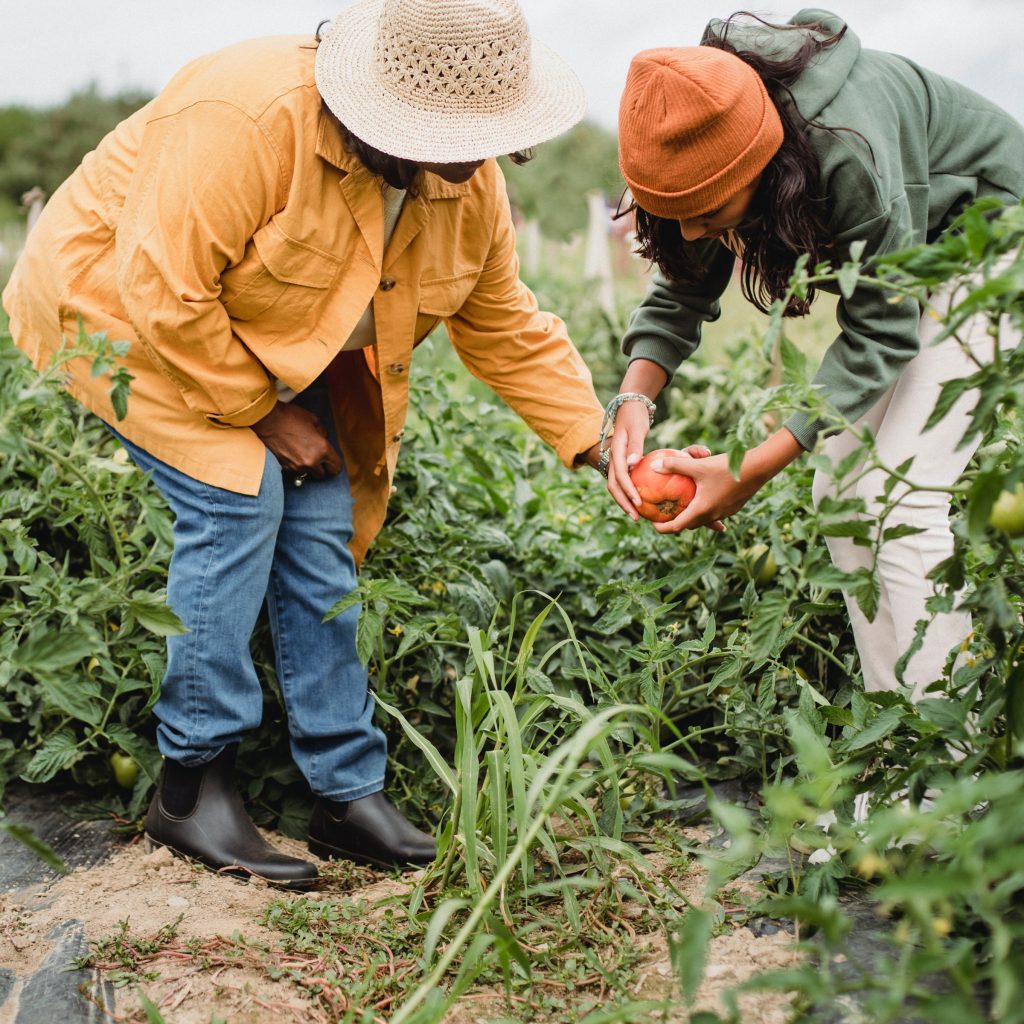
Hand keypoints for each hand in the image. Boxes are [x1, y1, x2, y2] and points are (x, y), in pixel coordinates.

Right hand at [251, 402, 342, 479]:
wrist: (267, 420)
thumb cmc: (291, 417)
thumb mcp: (313, 420)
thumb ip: (323, 433)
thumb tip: (324, 440)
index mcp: (322, 449)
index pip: (336, 468)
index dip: (335, 464)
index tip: (332, 461)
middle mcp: (311, 461)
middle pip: (323, 475)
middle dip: (322, 468)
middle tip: (319, 459)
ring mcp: (297, 466)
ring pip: (309, 474)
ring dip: (309, 468)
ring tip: (304, 454)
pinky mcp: (285, 468)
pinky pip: (296, 472)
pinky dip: (297, 466)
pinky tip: (293, 454)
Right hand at [607, 401, 652, 519]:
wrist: (629, 407)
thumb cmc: (635, 416)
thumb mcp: (637, 428)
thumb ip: (635, 446)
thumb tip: (633, 464)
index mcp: (616, 453)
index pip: (620, 476)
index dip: (628, 491)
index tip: (638, 503)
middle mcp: (613, 460)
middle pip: (614, 486)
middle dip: (623, 503)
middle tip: (636, 517)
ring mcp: (616, 463)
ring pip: (616, 486)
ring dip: (624, 501)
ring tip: (637, 514)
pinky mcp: (621, 464)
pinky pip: (623, 482)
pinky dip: (628, 493)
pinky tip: (641, 501)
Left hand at [653, 429, 804, 533]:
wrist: (758, 468)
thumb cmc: (726, 467)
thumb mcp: (698, 465)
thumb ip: (674, 465)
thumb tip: (654, 465)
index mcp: (701, 510)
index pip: (676, 527)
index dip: (662, 528)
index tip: (652, 523)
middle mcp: (713, 515)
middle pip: (689, 525)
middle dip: (675, 522)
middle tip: (664, 513)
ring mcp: (725, 513)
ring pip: (703, 519)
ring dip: (691, 516)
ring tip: (682, 507)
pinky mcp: (733, 507)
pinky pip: (715, 513)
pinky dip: (705, 510)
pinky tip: (704, 499)